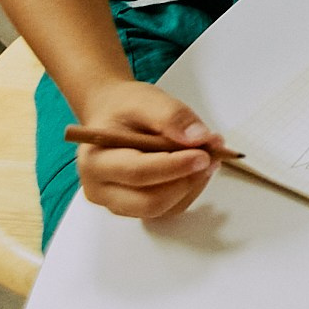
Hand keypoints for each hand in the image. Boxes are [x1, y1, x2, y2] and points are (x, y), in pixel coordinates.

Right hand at [74, 78, 224, 220]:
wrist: (114, 116)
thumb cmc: (126, 109)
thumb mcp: (147, 100)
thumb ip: (172, 116)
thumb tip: (197, 137)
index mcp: (95, 161)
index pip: (137, 173)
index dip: (174, 166)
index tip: (204, 154)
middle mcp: (100, 189)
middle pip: (150, 202)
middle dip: (186, 180)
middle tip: (212, 155)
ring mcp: (118, 203)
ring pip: (164, 208)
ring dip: (192, 185)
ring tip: (209, 155)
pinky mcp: (136, 207)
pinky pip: (170, 208)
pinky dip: (190, 189)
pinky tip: (197, 168)